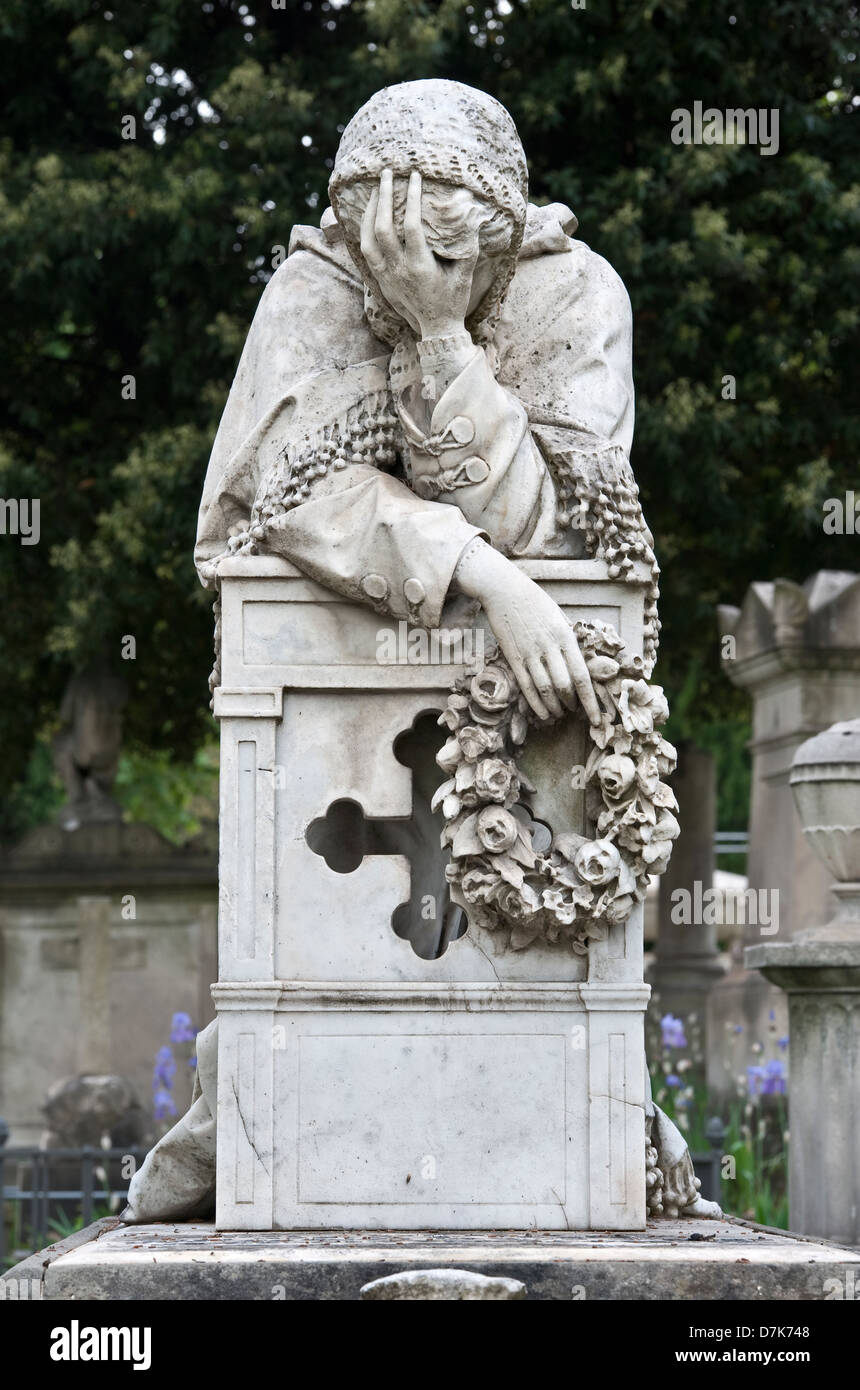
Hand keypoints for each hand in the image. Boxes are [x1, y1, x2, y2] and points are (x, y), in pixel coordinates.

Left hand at [360, 169, 478, 337]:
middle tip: (387, 173)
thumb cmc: (453, 300)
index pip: (410, 225)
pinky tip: (369, 215)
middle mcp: (398, 270)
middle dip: (383, 197)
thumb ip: (468, 246)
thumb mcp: (464, 274)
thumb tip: (473, 215)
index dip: (411, 197)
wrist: (437, 329)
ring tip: (374, 190)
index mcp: (420, 267)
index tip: (414, 176)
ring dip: (369, 212)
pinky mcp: (380, 280)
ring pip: (367, 239)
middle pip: (382, 228)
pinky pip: (365, 251)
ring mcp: (386, 276)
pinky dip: (364, 230)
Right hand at [453, 540, 600, 724]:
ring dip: (554, 706)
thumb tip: (581, 660)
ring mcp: (530, 653)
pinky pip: (526, 686)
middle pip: (564, 686)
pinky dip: (536, 704)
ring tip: (559, 714)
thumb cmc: (535, 601)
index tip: (597, 717)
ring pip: (545, 689)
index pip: (582, 675)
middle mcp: (549, 647)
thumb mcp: (559, 616)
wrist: (504, 589)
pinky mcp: (513, 657)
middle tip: (575, 710)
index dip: (591, 701)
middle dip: (572, 704)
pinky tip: (542, 713)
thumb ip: (569, 638)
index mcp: (565, 636)